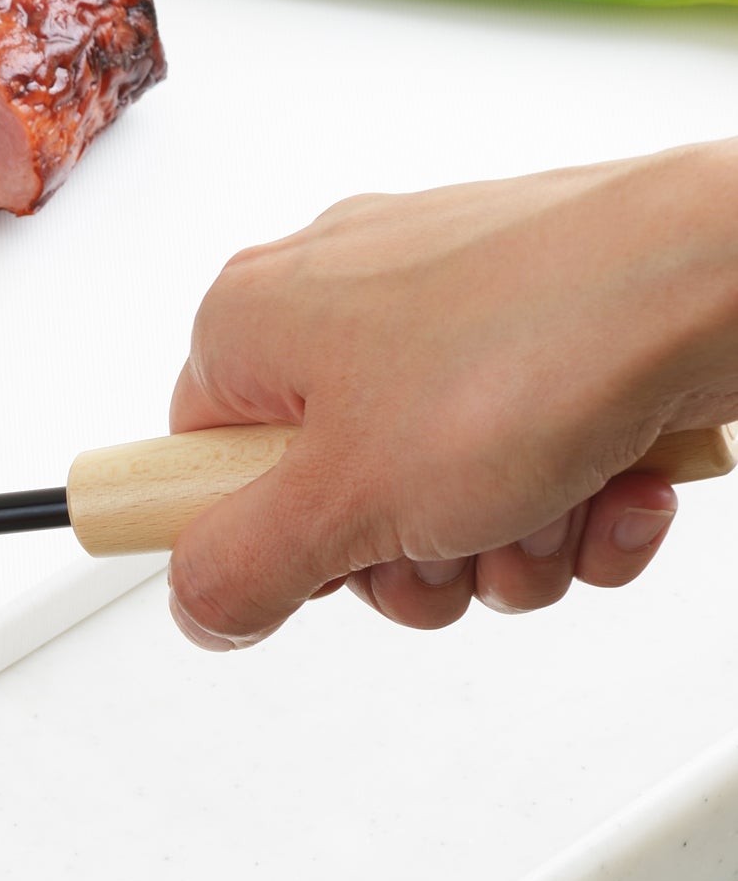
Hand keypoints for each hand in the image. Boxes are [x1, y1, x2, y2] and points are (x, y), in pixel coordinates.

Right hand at [164, 138, 737, 646]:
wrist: (723, 276)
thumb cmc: (534, 349)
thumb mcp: (343, 504)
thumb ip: (239, 570)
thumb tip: (195, 604)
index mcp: (256, 322)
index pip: (203, 465)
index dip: (265, 539)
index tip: (322, 562)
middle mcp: (345, 305)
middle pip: (334, 505)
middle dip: (412, 560)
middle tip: (453, 540)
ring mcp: (456, 319)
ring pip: (445, 502)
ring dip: (508, 544)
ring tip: (554, 503)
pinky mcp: (551, 340)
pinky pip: (535, 468)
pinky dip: (581, 502)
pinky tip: (617, 485)